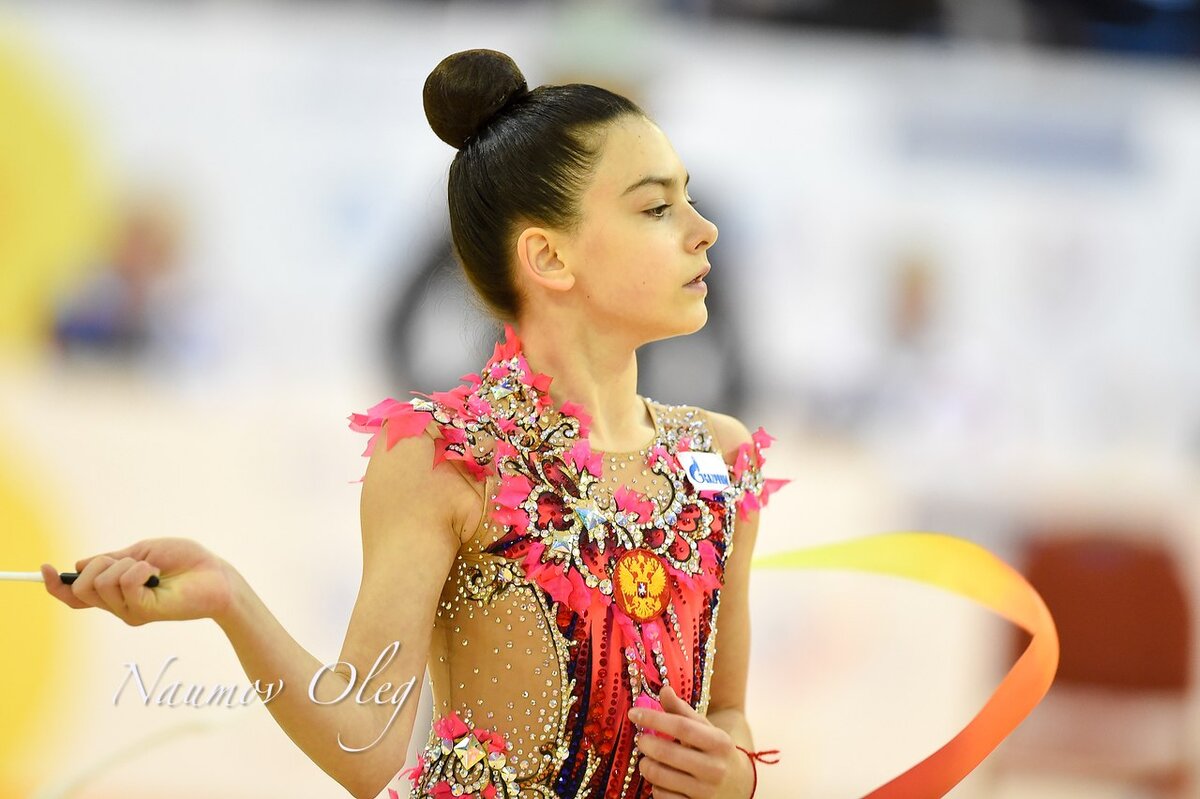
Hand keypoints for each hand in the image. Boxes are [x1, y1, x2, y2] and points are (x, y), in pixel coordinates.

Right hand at [41, 537, 234, 625]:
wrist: (215, 574)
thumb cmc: (185, 561)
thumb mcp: (141, 553)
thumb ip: (111, 560)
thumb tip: (78, 565)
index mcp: (116, 590)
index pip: (76, 597)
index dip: (56, 586)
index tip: (44, 568)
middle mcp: (119, 605)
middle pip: (82, 588)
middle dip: (100, 564)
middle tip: (130, 560)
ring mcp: (129, 611)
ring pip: (100, 584)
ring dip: (124, 565)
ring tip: (150, 567)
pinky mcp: (143, 612)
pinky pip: (124, 584)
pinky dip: (138, 570)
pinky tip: (156, 573)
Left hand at [629, 684, 753, 798]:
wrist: (738, 785)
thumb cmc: (714, 751)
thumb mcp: (705, 729)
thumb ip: (682, 710)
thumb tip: (663, 689)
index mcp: (719, 743)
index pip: (681, 726)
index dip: (654, 718)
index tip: (633, 713)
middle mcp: (715, 769)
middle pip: (667, 753)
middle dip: (646, 743)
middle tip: (641, 739)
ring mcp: (705, 792)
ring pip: (660, 776)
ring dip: (646, 765)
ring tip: (647, 759)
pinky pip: (662, 796)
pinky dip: (655, 786)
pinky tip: (659, 779)